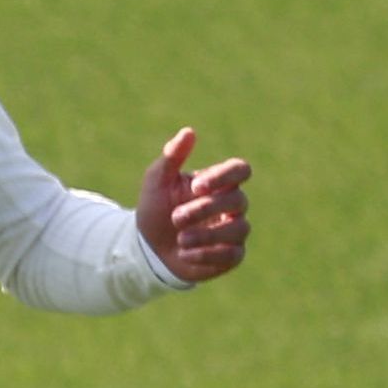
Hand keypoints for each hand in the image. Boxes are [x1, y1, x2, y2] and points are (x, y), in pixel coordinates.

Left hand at [136, 127, 252, 283]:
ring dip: (207, 235)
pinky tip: (185, 254)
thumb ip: (171, 158)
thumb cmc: (157, 210)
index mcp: (219, 183)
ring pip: (239, 228)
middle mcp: (232, 205)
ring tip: (180, 239)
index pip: (240, 170)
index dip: (224, 176)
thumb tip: (188, 132)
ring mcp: (234, 231)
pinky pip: (233, 254)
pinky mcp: (230, 255)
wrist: (147, 249)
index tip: (196, 187)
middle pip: (237, 200)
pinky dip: (208, 254)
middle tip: (176, 218)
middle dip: (205, 209)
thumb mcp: (157, 183)